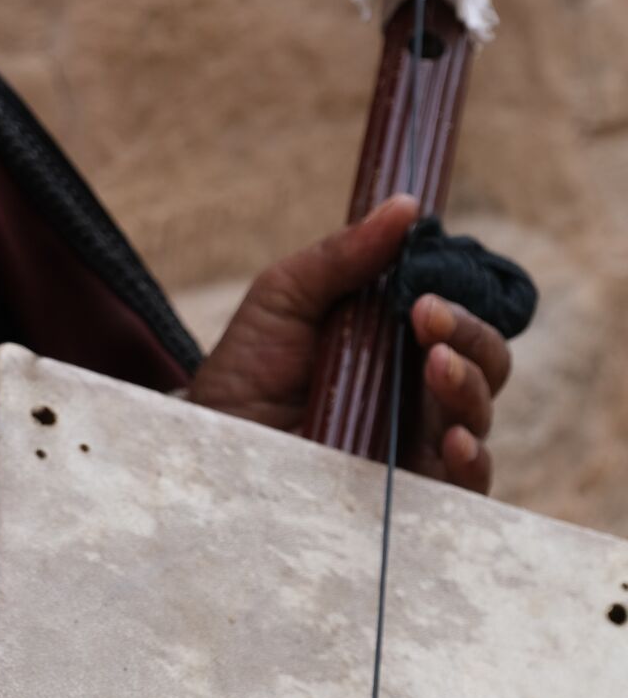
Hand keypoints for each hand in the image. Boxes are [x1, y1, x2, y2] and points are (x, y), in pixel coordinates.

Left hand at [186, 193, 511, 493]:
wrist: (212, 442)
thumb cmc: (246, 368)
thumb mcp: (285, 297)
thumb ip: (342, 255)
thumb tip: (405, 205)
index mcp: (400, 342)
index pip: (460, 320)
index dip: (459, 303)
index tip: (424, 292)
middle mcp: (419, 392)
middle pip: (485, 361)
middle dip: (469, 334)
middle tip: (428, 319)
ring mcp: (419, 442)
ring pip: (478, 411)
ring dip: (470, 382)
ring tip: (435, 365)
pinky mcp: (414, 493)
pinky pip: (469, 482)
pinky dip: (474, 458)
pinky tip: (453, 440)